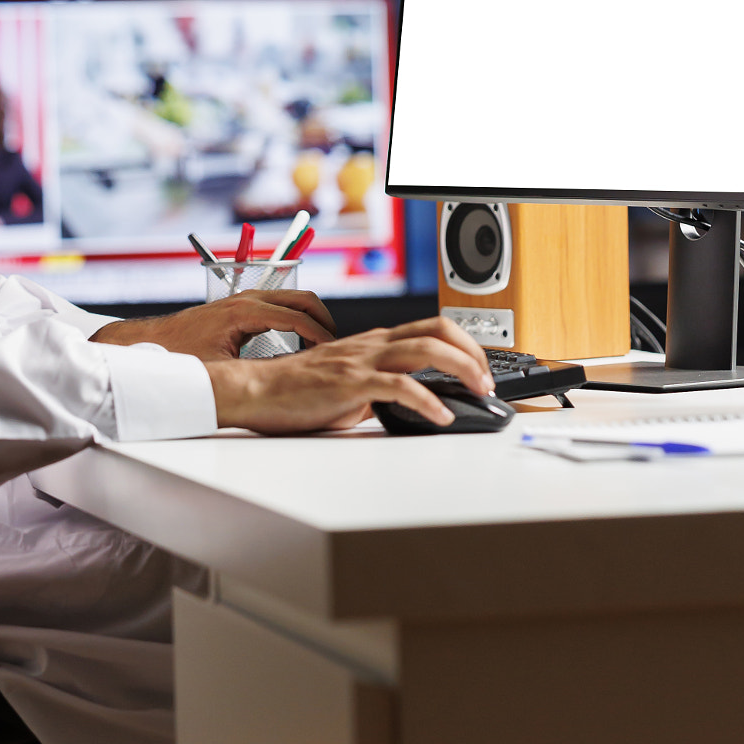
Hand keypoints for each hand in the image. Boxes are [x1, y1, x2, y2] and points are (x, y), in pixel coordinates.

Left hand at [89, 288, 335, 360]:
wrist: (149, 342)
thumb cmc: (178, 356)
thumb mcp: (218, 371)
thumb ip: (251, 373)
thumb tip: (282, 383)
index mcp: (244, 312)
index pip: (296, 318)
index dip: (320, 337)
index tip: (334, 355)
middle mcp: (247, 299)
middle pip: (303, 299)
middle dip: (325, 321)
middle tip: (336, 348)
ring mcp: (244, 299)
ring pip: (293, 299)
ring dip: (313, 318)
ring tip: (323, 346)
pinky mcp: (241, 307)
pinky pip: (280, 305)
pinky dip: (298, 318)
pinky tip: (300, 342)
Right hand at [203, 315, 495, 433]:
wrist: (256, 390)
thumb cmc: (294, 391)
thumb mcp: (347, 387)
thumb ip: (378, 390)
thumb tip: (407, 407)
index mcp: (373, 342)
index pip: (432, 327)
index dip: (465, 344)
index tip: (480, 369)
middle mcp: (372, 344)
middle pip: (438, 329)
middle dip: (474, 352)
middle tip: (488, 380)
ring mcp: (362, 360)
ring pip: (426, 349)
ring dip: (462, 368)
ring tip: (479, 392)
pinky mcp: (350, 383)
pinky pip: (400, 386)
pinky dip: (428, 401)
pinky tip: (439, 416)